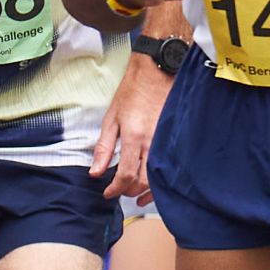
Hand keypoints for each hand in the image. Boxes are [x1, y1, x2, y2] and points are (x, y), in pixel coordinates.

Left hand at [90, 49, 168, 203]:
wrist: (157, 72)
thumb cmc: (133, 91)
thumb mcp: (111, 119)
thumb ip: (104, 148)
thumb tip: (95, 172)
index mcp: (134, 138)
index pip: (125, 175)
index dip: (115, 189)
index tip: (107, 193)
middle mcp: (152, 143)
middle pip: (143, 181)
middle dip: (129, 192)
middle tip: (119, 192)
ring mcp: (166, 142)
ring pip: (159, 178)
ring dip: (147, 191)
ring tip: (137, 197)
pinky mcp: (174, 140)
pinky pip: (169, 167)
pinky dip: (160, 179)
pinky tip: (153, 182)